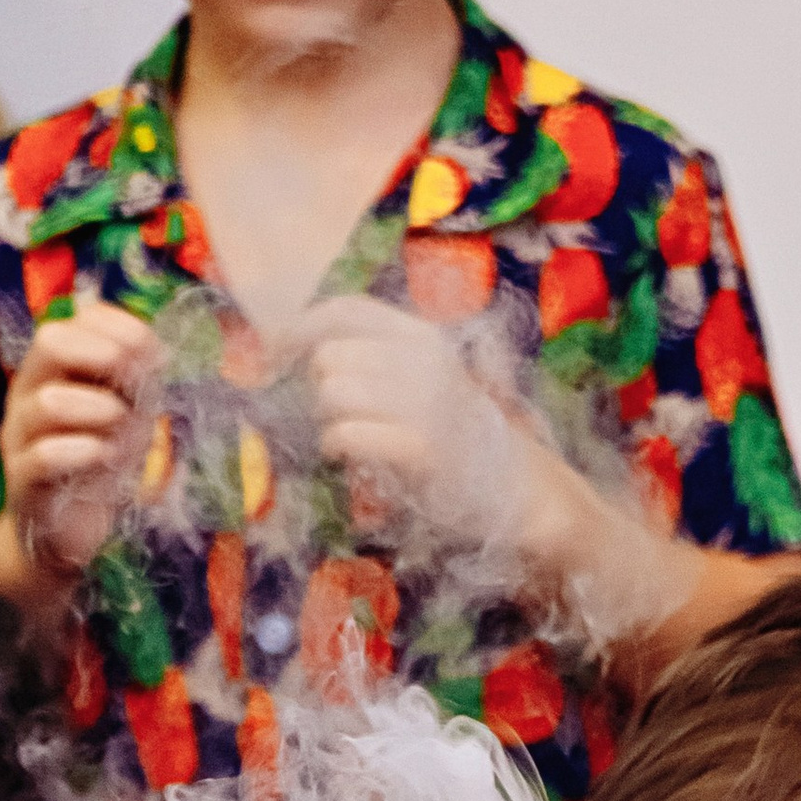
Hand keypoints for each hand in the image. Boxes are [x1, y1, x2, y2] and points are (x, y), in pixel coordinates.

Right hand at [4, 301, 161, 571]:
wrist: (71, 530)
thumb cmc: (100, 462)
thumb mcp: (128, 412)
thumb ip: (138, 378)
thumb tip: (155, 348)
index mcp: (53, 370)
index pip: (75, 320)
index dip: (119, 328)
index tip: (155, 357)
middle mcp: (29, 393)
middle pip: (49, 341)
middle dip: (102, 354)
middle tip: (134, 383)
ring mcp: (19, 436)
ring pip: (47, 401)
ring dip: (98, 409)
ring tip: (122, 429)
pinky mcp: (22, 482)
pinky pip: (43, 456)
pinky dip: (83, 452)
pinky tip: (106, 457)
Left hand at [289, 297, 685, 640]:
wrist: (525, 491)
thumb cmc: (467, 438)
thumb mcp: (430, 383)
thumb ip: (380, 360)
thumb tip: (306, 349)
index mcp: (427, 336)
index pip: (347, 309)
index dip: (301, 326)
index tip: (275, 351)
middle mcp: (427, 359)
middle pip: (331, 355)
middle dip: (323, 389)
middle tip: (344, 415)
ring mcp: (426, 401)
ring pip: (332, 393)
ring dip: (331, 420)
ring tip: (355, 438)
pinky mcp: (421, 448)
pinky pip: (345, 433)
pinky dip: (339, 446)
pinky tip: (351, 455)